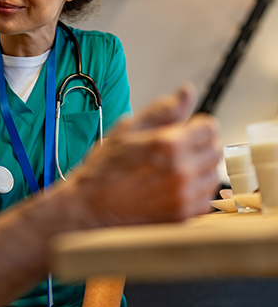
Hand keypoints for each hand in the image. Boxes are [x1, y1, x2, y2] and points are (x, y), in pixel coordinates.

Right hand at [69, 83, 220, 226]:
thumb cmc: (105, 168)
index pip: (209, 127)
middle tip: (174, 152)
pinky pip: (205, 197)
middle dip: (198, 147)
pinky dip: (194, 192)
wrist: (91, 206)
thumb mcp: (128, 129)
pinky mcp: (185, 215)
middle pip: (215, 150)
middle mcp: (182, 170)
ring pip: (213, 174)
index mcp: (169, 144)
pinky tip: (170, 188)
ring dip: (198, 170)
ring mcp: (184, 195)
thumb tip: (187, 92)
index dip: (194, 127)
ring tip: (170, 171)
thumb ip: (162, 110)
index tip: (180, 133)